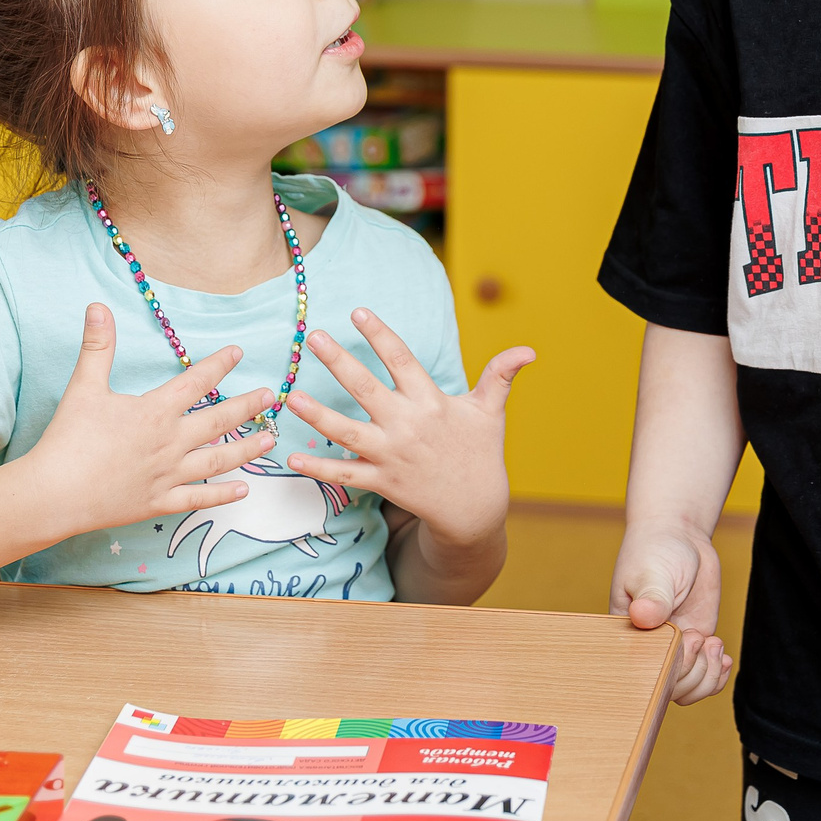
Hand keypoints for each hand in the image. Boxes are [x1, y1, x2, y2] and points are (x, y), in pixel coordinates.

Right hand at [28, 304, 280, 537]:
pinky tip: (243, 490)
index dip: (219, 365)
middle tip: (272, 397)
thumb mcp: (84, 387)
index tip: (238, 353)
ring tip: (270, 441)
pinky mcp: (158, 503)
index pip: (195, 382)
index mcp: (155, 412)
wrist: (54, 493)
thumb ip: (97, 346)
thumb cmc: (68, 439)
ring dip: (247, 449)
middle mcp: (169, 443)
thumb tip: (98, 306)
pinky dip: (222, 495)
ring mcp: (167, 475)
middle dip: (247, 407)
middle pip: (218, 421)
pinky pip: (198, 499)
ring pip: (217, 460)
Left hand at [283, 311, 528, 552]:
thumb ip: (501, 376)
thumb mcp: (491, 411)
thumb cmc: (481, 453)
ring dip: (318, 415)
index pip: (401, 359)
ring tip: (292, 396)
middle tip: (312, 338)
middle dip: (338, 361)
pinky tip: (292, 456)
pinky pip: (344, 474)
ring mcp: (392, 456)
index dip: (379, 334)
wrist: (475, 508)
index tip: (357, 312)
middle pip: (366, 388)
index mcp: (431, 402)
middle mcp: (408, 426)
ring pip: (347, 432)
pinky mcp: (382, 482)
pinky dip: (318, 467)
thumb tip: (528, 350)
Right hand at [612, 518, 731, 704]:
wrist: (678, 535)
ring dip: (706, 677)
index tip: (684, 638)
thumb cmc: (655, 550)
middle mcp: (649, 646)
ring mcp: (674, 647)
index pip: (642, 674)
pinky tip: (723, 657)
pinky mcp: (695, 642)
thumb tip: (643, 617)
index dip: (668, 669)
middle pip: (668, 688)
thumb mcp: (652, 571)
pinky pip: (704, 676)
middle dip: (691, 672)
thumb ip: (652, 597)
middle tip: (697, 636)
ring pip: (688, 689)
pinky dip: (717, 675)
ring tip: (712, 643)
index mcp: (627, 635)